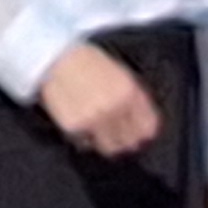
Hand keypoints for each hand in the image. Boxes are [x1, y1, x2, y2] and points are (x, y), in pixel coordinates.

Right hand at [37, 43, 160, 158]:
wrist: (59, 59)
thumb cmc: (90, 64)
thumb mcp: (122, 75)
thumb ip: (135, 99)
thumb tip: (145, 125)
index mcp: (130, 94)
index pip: (147, 127)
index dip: (144, 134)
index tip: (140, 136)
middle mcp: (115, 108)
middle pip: (129, 142)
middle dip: (126, 142)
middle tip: (119, 139)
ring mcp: (94, 119)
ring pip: (109, 147)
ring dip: (107, 144)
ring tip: (100, 135)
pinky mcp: (74, 126)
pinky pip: (86, 142)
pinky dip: (86, 138)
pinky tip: (82, 124)